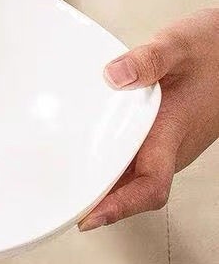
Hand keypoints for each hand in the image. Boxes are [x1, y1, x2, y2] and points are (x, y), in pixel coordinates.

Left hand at [79, 8, 218, 230]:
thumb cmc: (212, 50)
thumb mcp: (180, 45)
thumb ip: (150, 59)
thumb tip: (115, 76)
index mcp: (173, 132)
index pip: (150, 185)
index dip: (120, 207)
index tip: (90, 218)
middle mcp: (169, 148)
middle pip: (131, 190)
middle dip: (98, 205)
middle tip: (59, 210)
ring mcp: (165, 147)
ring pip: (130, 179)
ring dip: (102, 189)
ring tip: (63, 194)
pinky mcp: (159, 139)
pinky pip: (132, 162)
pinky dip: (107, 168)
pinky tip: (84, 163)